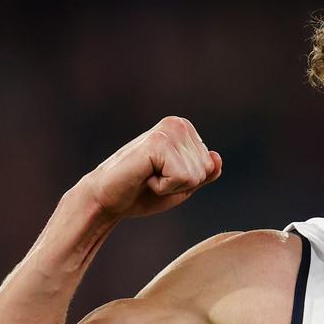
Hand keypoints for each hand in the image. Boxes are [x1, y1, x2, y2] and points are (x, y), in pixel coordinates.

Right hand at [82, 116, 222, 219]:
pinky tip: (145, 176)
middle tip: (153, 177)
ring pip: (196, 175)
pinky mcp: (158, 142)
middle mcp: (178, 124)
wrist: (107, 198)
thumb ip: (205, 174)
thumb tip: (216, 157)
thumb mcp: (183, 186)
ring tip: (148, 176)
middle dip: (181, 183)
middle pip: (205, 169)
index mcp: (185, 130)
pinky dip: (164, 186)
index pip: (211, 167)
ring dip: (172, 185)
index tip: (162, 175)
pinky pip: (182, 177)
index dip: (188, 182)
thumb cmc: (143, 192)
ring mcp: (168, 130)